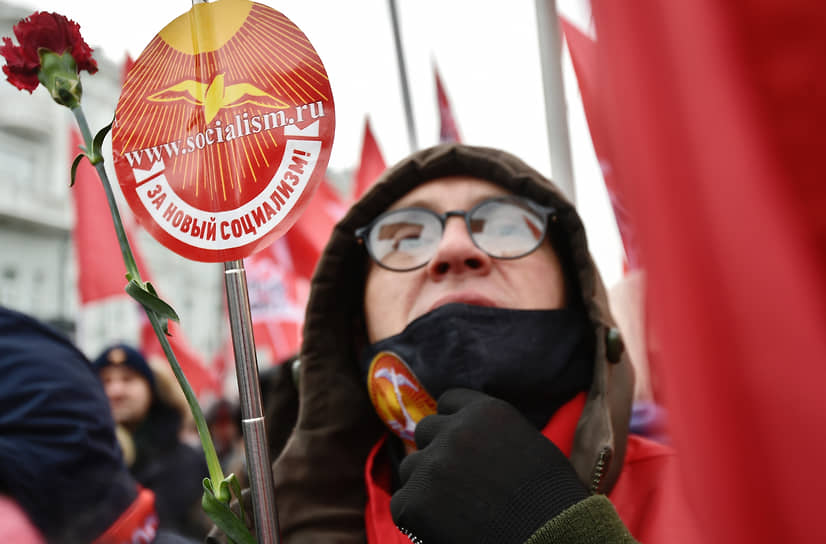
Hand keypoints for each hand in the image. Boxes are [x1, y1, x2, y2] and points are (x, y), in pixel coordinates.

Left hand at [391, 388, 587, 543]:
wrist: (551, 539)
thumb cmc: (550, 500)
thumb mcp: (528, 444)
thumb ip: (491, 432)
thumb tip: (468, 434)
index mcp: (484, 411)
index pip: (448, 401)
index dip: (451, 424)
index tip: (457, 444)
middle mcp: (454, 431)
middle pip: (425, 431)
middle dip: (436, 453)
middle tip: (455, 483)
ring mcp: (431, 465)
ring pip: (411, 467)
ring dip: (425, 484)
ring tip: (455, 511)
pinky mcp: (414, 501)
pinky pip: (403, 502)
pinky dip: (418, 517)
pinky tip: (445, 528)